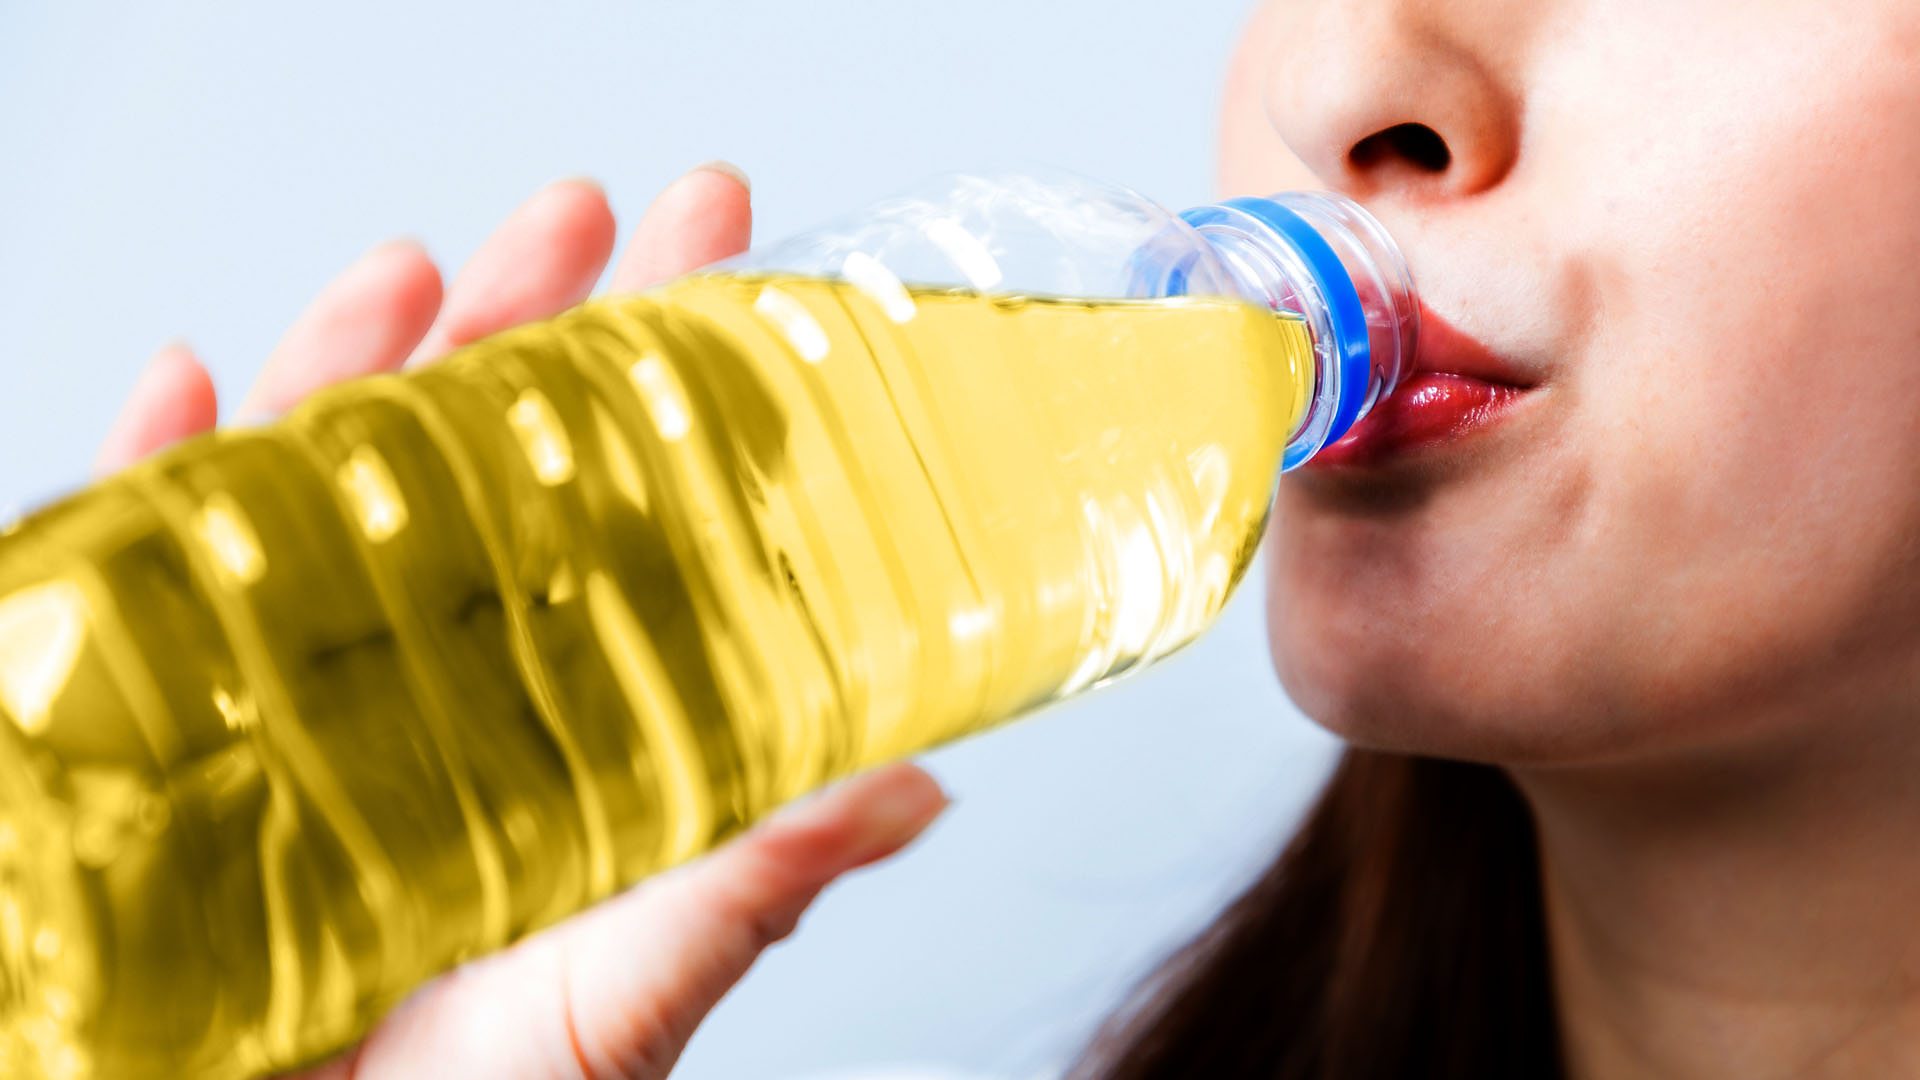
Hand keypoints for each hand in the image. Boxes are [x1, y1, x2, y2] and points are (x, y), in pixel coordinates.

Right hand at [94, 164, 951, 1079]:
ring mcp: (316, 690)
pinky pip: (146, 578)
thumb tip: (917, 789)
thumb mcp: (636, 986)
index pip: (630, 501)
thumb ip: (757, 879)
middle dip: (531, 323)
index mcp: (574, 704)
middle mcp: (455, 677)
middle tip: (584, 215)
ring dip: (360, 367)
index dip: (671, 371)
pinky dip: (155, 479)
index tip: (718, 248)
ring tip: (412, 278)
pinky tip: (190, 393)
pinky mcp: (182, 732)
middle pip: (488, 461)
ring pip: (332, 487)